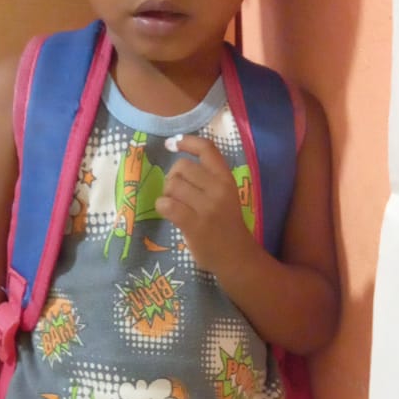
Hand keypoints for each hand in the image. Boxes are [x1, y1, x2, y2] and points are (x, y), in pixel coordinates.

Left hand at [156, 135, 254, 276]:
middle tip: (176, 192)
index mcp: (227, 179)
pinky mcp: (195, 224)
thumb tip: (177, 164)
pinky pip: (167, 205)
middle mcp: (219, 189)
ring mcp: (207, 207)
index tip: (172, 144)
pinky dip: (162, 206)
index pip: (207, 149)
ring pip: (172, 185)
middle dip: (172, 177)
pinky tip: (168, 212)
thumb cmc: (227, 224)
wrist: (236, 256)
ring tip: (174, 205)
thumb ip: (208, 179)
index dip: (186, 142)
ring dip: (167, 194)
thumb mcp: (226, 195)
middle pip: (182, 167)